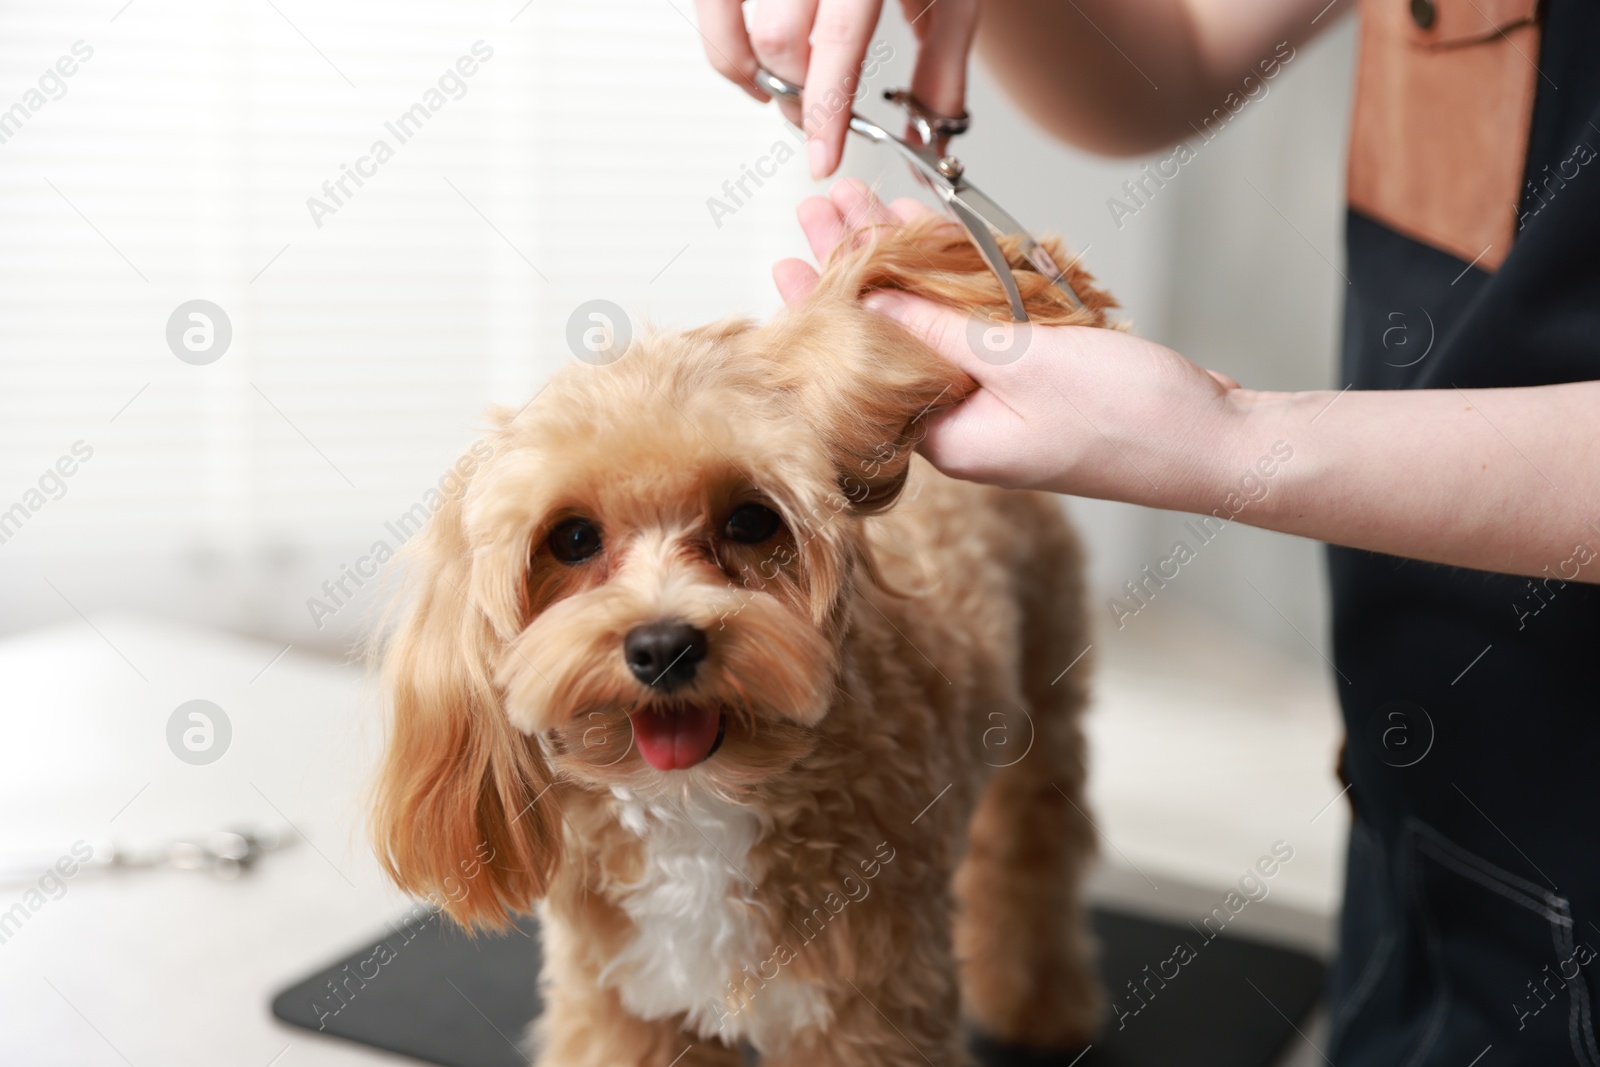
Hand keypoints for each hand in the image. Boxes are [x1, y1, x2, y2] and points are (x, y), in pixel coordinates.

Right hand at [692, 0, 977, 177]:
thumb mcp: (951, 0)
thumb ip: (941, 71)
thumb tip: (930, 139)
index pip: (838, 40)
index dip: (825, 110)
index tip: (822, 156)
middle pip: (779, 37)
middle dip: (793, 96)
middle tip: (812, 117)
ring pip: (726, 16)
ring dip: (746, 70)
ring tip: (773, 88)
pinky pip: (710, 0)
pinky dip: (722, 37)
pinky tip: (748, 54)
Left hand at [775, 182, 1249, 510]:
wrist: (1221, 448)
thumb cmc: (1135, 422)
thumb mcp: (1026, 363)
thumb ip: (942, 331)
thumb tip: (867, 303)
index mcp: (950, 441)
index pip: (861, 371)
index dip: (822, 311)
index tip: (788, 262)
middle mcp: (965, 428)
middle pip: (889, 343)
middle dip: (854, 274)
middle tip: (820, 210)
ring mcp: (1001, 407)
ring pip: (933, 328)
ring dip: (902, 267)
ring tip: (862, 210)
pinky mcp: (1036, 386)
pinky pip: (978, 331)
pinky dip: (955, 284)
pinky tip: (931, 243)